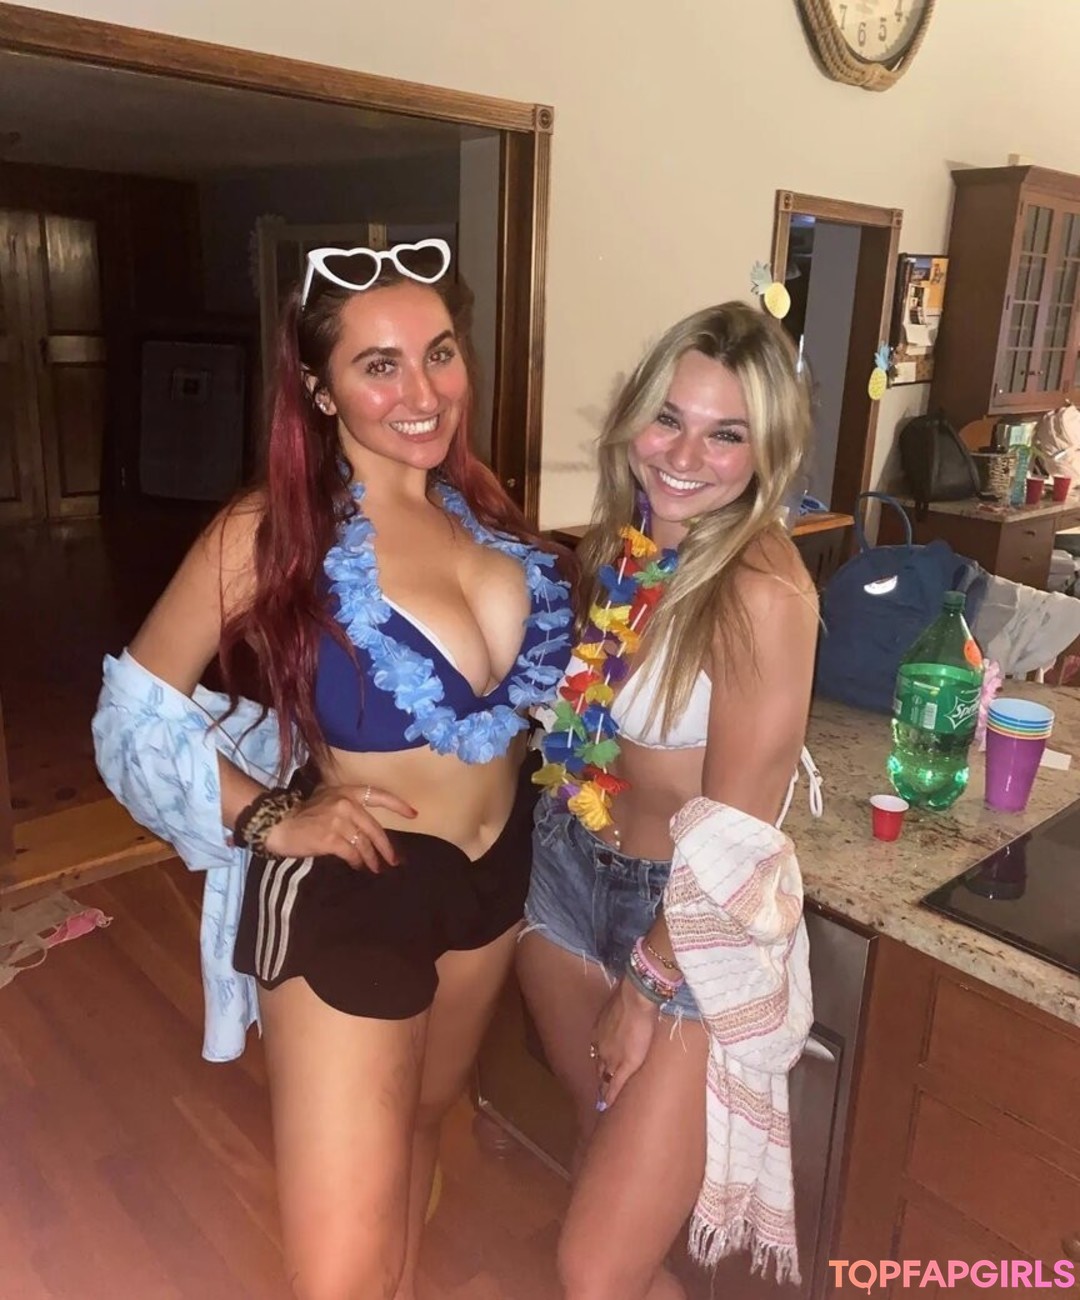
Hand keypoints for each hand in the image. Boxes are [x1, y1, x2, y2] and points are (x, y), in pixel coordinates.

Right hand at [262, 784, 415, 871]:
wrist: (278, 824)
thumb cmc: (303, 815)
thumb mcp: (327, 800)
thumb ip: (347, 807)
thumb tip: (368, 831)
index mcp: (346, 791)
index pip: (378, 794)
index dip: (397, 805)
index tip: (413, 814)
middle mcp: (345, 803)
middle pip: (374, 828)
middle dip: (386, 847)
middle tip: (394, 860)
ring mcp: (338, 821)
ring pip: (364, 843)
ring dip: (372, 858)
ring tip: (376, 868)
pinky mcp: (330, 838)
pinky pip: (352, 853)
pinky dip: (357, 862)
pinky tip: (357, 866)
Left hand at [590, 976, 658, 1110]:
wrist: (636, 998)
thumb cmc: (631, 995)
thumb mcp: (622, 1005)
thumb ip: (623, 1013)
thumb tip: (630, 1009)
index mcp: (600, 1031)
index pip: (598, 1051)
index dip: (600, 1061)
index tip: (601, 1068)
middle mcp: (600, 1046)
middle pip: (598, 1066)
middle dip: (599, 1077)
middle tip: (599, 1090)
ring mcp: (611, 1057)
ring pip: (604, 1078)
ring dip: (603, 1090)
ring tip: (602, 1103)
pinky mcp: (624, 1066)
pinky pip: (614, 1086)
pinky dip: (610, 1097)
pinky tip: (608, 1107)